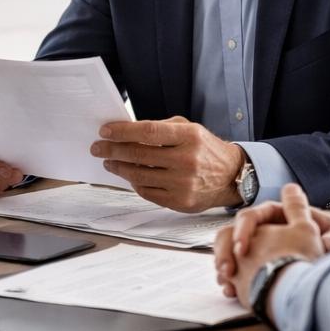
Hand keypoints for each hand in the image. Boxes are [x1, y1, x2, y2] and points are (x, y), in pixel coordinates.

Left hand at [91, 116, 243, 211]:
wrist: (232, 176)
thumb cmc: (205, 149)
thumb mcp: (189, 129)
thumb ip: (160, 129)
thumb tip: (126, 131)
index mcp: (189, 137)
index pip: (148, 132)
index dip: (122, 132)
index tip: (105, 131)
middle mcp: (187, 160)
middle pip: (139, 155)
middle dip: (112, 150)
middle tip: (97, 148)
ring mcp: (184, 183)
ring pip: (139, 175)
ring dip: (119, 168)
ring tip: (109, 162)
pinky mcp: (180, 201)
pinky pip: (147, 192)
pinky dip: (134, 183)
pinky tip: (128, 175)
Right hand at [214, 195, 329, 284]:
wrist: (328, 251)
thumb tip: (328, 243)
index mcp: (276, 214)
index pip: (250, 217)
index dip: (242, 231)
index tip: (242, 249)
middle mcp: (263, 228)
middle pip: (231, 234)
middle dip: (226, 252)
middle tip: (228, 270)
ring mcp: (256, 246)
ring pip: (228, 252)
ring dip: (224, 266)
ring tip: (226, 284)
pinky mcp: (254, 263)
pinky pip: (234, 268)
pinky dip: (229, 279)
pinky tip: (230, 291)